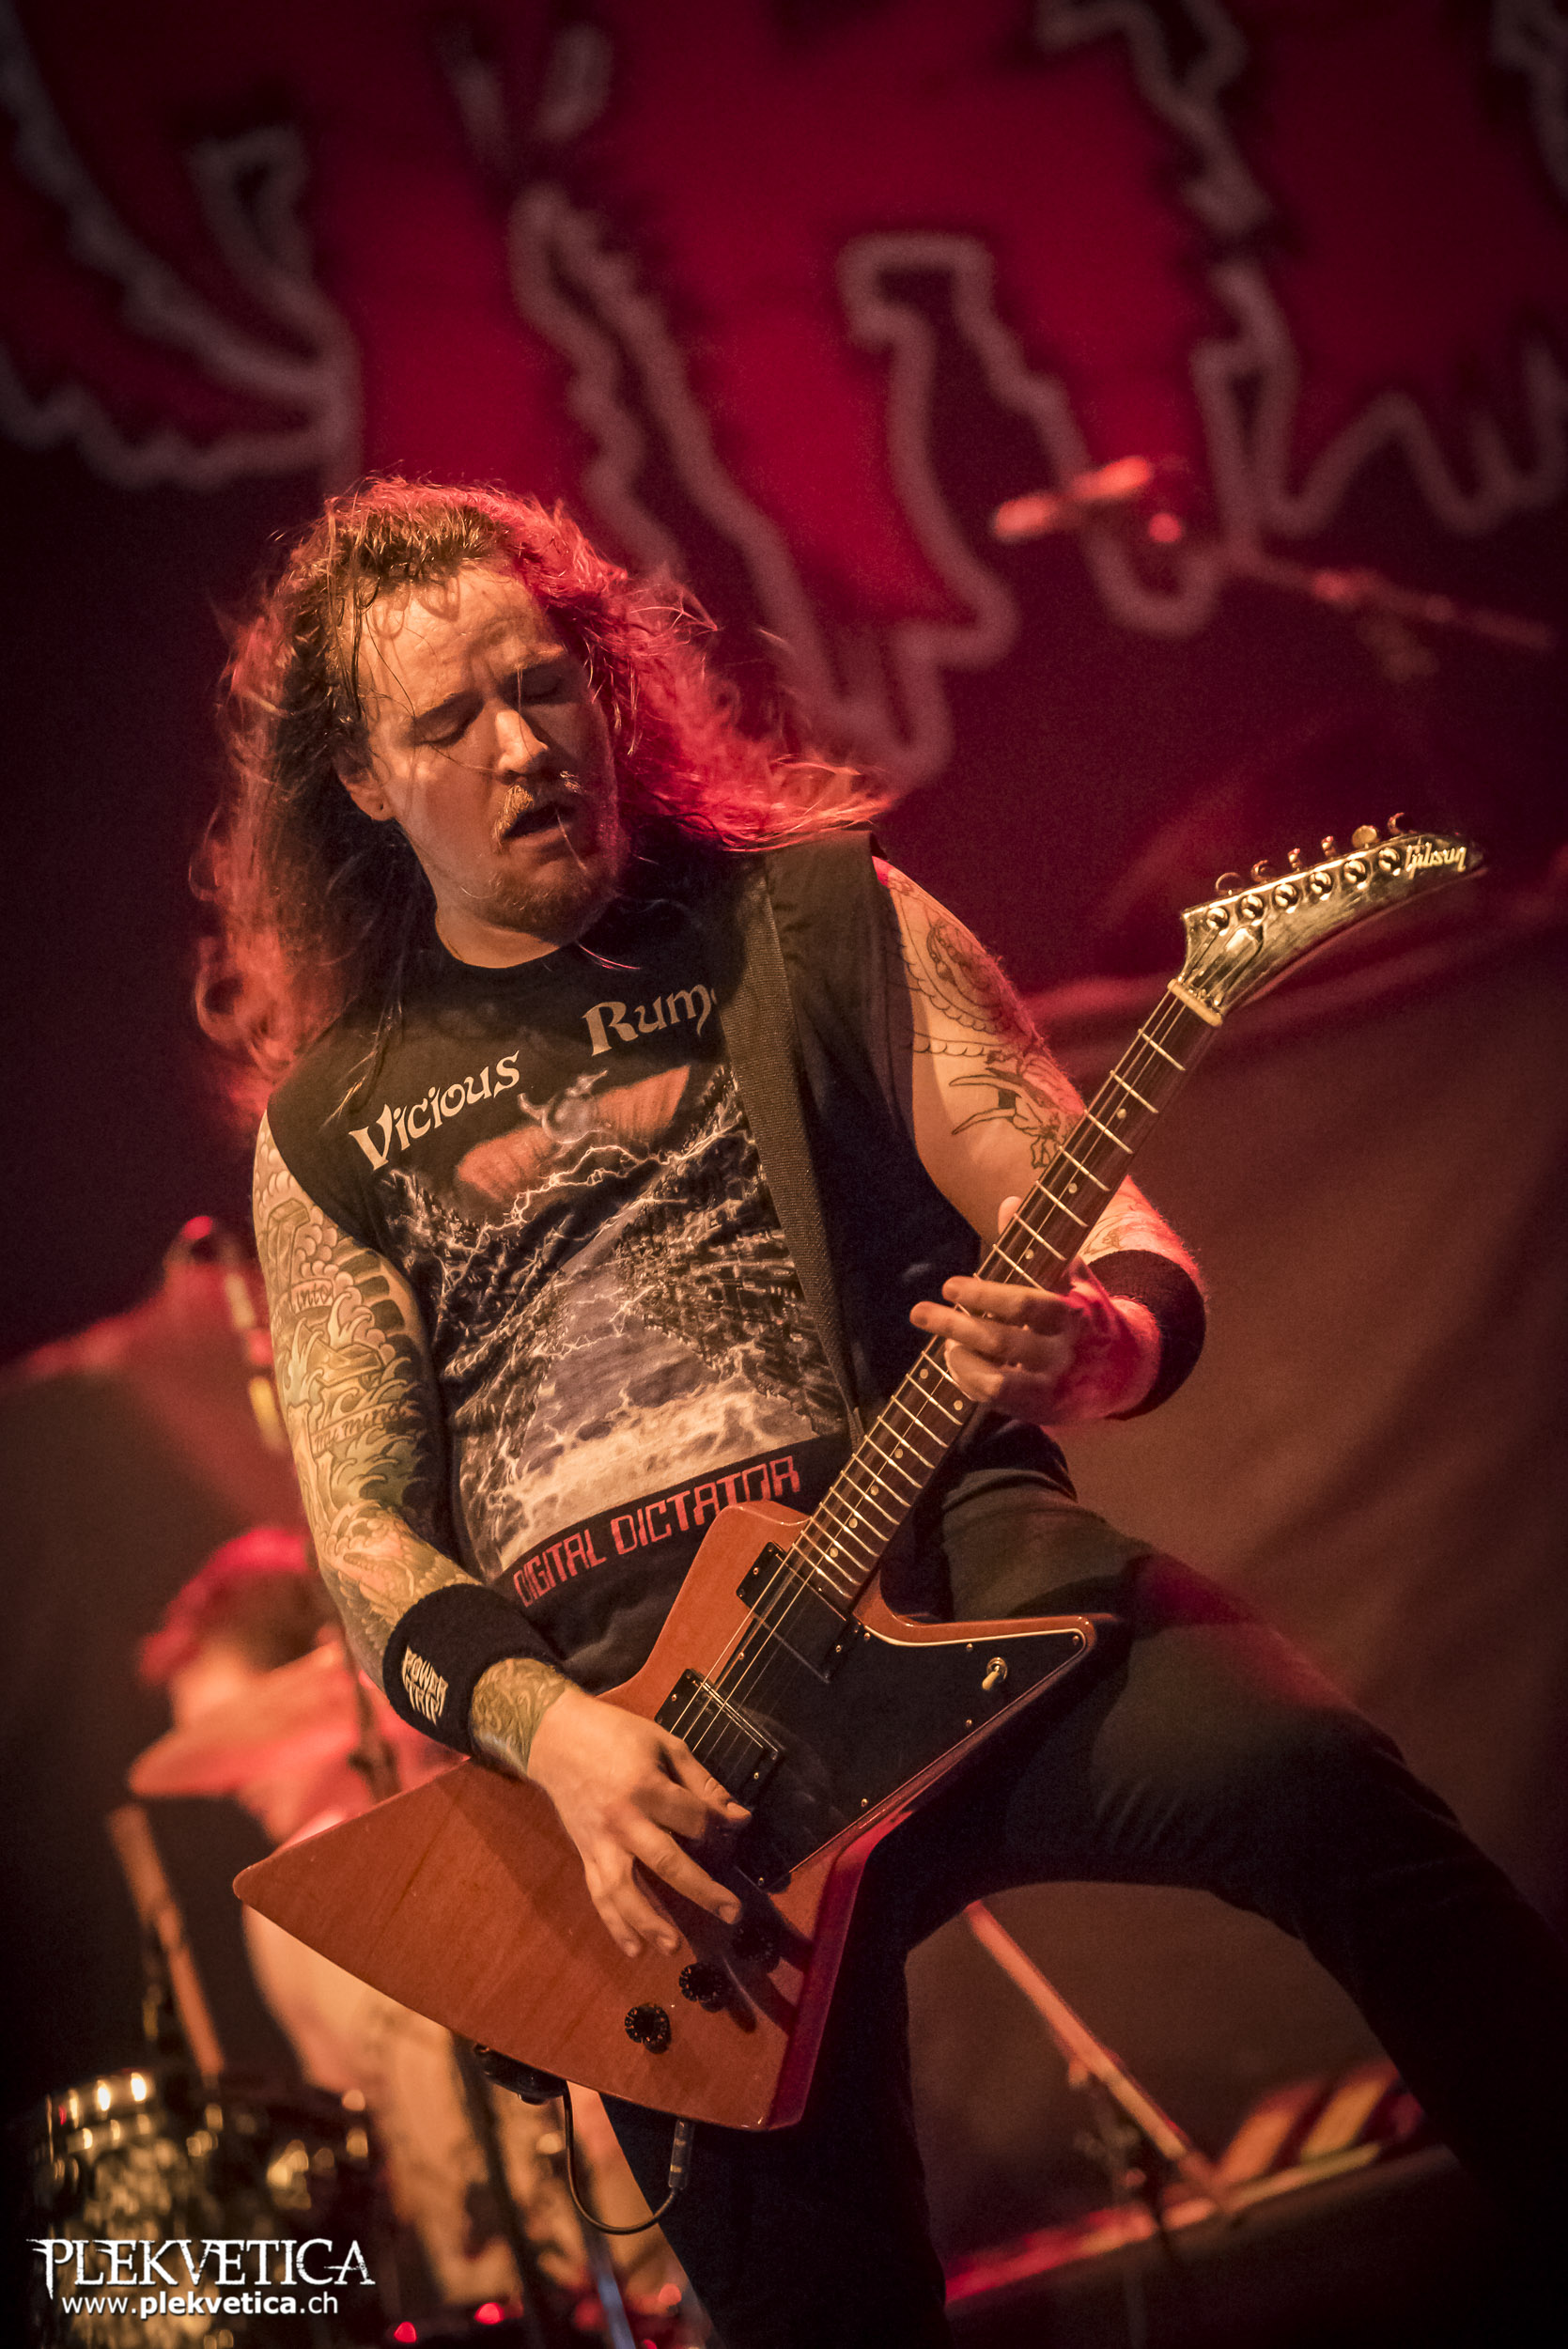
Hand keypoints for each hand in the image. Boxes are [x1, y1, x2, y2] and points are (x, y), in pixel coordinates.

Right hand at [525, 1683, 749, 1957]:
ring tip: (675, 1947)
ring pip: (625, 1891)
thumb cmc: (615, 1734)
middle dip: (702, 1890)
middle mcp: (622, 1821)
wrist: (554, 1737)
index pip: (693, 1819)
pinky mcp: (586, 1854)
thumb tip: (737, 1817)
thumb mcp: (664, 1743)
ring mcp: (600, 1842)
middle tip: (732, 1913)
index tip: (733, 1826)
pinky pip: (600, 1895)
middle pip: (667, 1863)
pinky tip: (634, 1950)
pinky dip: (616, 1925)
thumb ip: (702, 1782)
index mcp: (645, 1787)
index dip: (718, 1825)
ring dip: (650, 1923)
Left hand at [909, 1197, 1157, 1424]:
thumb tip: (1009, 1201)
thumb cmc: (1088, 1315)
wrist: (1126, 1371)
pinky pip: (994, 1402)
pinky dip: (969, 1382)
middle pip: (1000, 1342)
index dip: (983, 1296)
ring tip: (944, 1345)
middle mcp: (1062, 1354)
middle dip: (955, 1327)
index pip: (1023, 1305)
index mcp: (1073, 1315)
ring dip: (960, 1360)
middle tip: (920, 1312)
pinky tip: (958, 1365)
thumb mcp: (1074, 1278)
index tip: (950, 1286)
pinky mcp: (1040, 1411)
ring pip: (994, 1381)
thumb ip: (1040, 1244)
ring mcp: (1051, 1387)